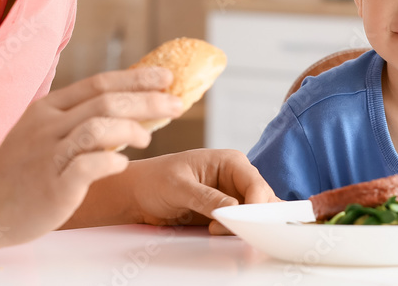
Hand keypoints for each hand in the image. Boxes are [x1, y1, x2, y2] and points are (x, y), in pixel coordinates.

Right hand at [0, 67, 183, 246]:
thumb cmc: (19, 171)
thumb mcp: (43, 133)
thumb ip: (79, 119)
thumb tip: (129, 109)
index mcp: (49, 109)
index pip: (99, 83)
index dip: (136, 77)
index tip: (167, 76)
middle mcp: (49, 127)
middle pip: (107, 101)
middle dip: (149, 100)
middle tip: (177, 104)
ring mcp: (49, 156)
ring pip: (98, 127)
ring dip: (131, 129)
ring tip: (148, 138)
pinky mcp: (52, 186)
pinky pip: (88, 166)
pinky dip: (111, 161)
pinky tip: (121, 162)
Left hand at [123, 149, 279, 233]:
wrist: (137, 195)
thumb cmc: (154, 179)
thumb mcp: (178, 186)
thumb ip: (205, 197)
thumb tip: (232, 207)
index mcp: (230, 161)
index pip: (255, 183)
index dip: (254, 203)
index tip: (241, 221)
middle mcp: (235, 178)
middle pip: (260, 199)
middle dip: (249, 216)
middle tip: (227, 229)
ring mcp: (232, 197)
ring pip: (253, 214)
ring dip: (244, 226)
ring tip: (220, 231)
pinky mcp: (225, 214)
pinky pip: (241, 223)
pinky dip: (241, 231)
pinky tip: (234, 236)